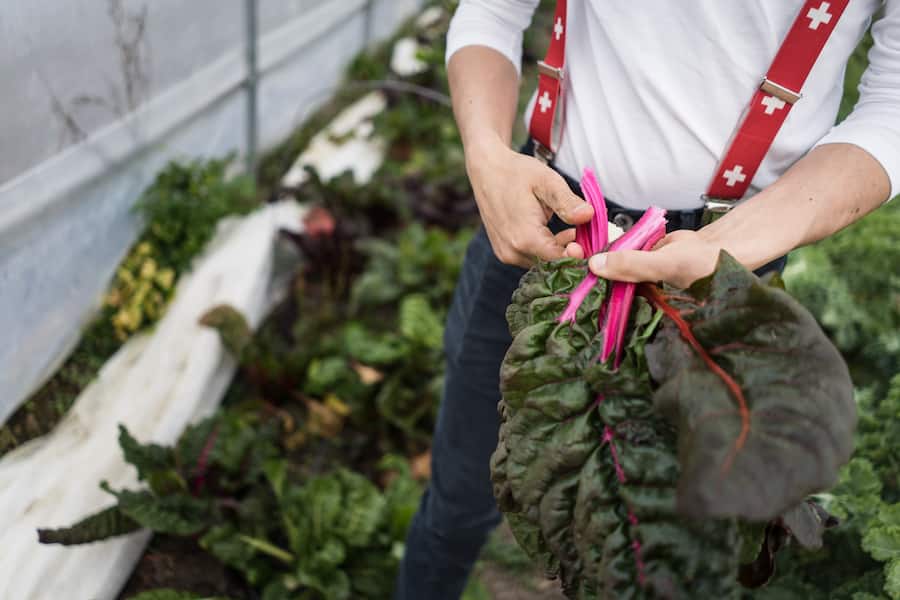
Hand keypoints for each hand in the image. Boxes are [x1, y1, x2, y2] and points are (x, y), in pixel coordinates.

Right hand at [465, 136, 592, 267]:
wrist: (487, 170)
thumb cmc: (517, 172)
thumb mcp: (547, 182)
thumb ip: (567, 202)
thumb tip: (589, 215)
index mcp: (524, 237)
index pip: (560, 260)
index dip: (581, 254)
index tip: (594, 241)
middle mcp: (512, 252)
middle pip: (552, 264)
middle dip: (572, 251)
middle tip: (586, 232)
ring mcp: (506, 254)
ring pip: (542, 263)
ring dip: (559, 251)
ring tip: (572, 230)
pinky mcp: (504, 253)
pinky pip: (531, 258)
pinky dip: (545, 250)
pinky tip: (554, 233)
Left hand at [582, 229, 722, 288]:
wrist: (716, 249)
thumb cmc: (697, 265)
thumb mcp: (662, 265)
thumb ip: (631, 264)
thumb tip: (595, 265)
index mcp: (635, 302)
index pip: (604, 298)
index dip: (586, 286)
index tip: (567, 269)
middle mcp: (632, 291)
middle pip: (603, 280)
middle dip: (586, 267)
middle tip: (568, 249)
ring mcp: (634, 274)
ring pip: (609, 264)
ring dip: (595, 252)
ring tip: (574, 242)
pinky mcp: (636, 258)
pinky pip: (619, 252)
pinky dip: (609, 243)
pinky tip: (592, 234)